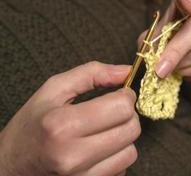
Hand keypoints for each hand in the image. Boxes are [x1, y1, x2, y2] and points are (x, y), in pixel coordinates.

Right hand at [0, 62, 139, 175]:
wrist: (11, 165)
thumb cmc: (32, 126)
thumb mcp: (54, 90)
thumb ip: (92, 74)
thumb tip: (126, 71)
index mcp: (63, 125)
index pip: (120, 108)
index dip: (126, 96)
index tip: (120, 94)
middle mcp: (73, 155)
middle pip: (130, 130)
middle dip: (127, 115)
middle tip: (113, 110)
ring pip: (131, 152)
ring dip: (124, 137)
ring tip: (105, 130)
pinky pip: (123, 168)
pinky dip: (118, 155)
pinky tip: (101, 148)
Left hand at [139, 0, 190, 108]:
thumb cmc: (171, 34)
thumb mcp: (158, 32)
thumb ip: (153, 39)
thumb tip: (154, 56)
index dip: (189, 0)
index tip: (186, 6)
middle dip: (177, 50)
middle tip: (160, 68)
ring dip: (181, 65)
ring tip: (171, 67)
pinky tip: (184, 69)